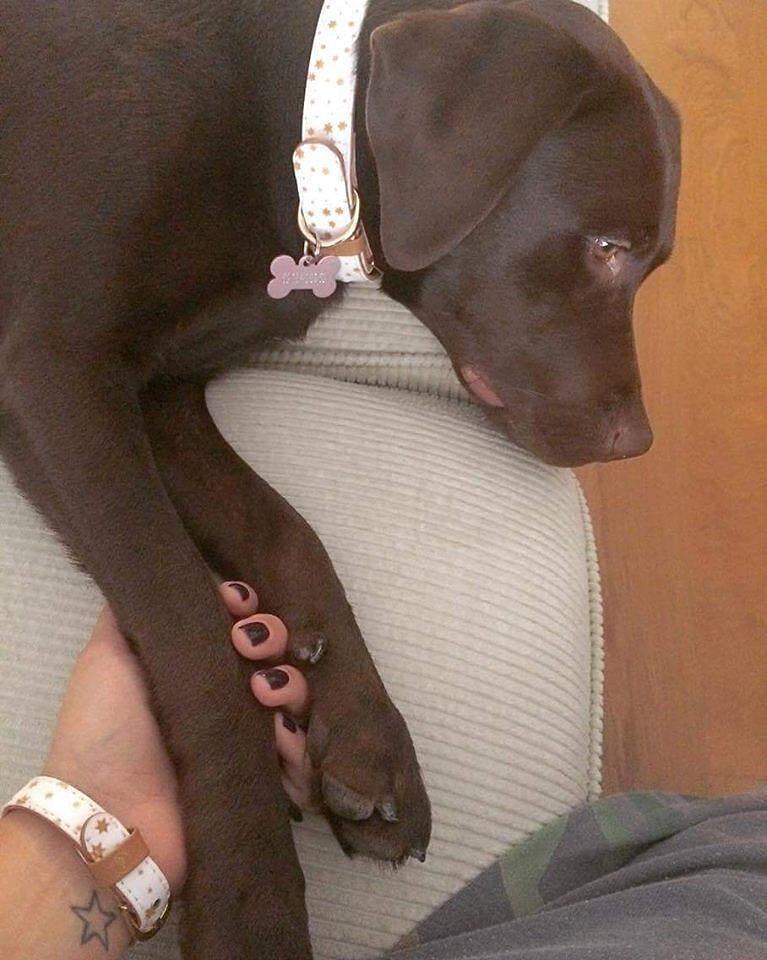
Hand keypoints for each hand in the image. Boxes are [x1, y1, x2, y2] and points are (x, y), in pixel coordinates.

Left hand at [43, 581, 313, 894]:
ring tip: (264, 695)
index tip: (238, 604)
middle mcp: (224, 697)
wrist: (111, 816)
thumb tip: (158, 575)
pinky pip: (304, 753)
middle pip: (274, 653)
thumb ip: (133, 613)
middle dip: (273, 638)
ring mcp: (246, 737)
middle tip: (249, 648)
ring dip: (292, 685)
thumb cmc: (107, 729)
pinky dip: (302, 743)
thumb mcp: (108, 657)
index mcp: (194, 666)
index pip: (238, 622)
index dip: (246, 606)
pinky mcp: (264, 778)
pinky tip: (281, 739)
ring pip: (297, 696)